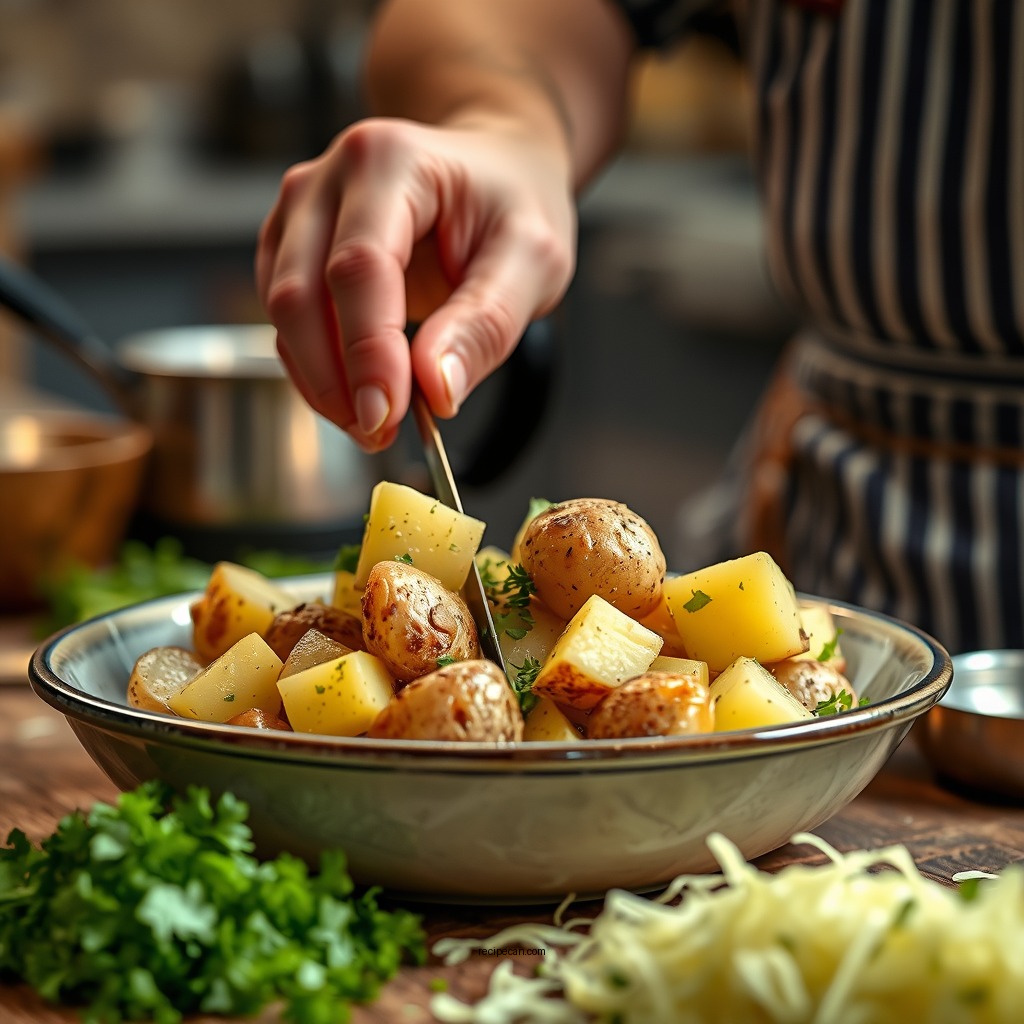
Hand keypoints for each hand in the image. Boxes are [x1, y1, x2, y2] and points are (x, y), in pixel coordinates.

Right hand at [256, 116, 575, 450]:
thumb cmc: (513, 206)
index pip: (359, 267)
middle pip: (300, 294)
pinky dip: (316, 369)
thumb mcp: (532, 260)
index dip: (367, 351)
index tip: (385, 417)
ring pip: (282, 314)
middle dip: (335, 380)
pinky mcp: (289, 249)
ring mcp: (298, 213)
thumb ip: (486, 324)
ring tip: (377, 423)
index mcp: (390, 162)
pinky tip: (358, 395)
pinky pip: (286, 321)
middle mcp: (326, 180)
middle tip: (380, 434)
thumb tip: (436, 391)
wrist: (491, 171)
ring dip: (321, 382)